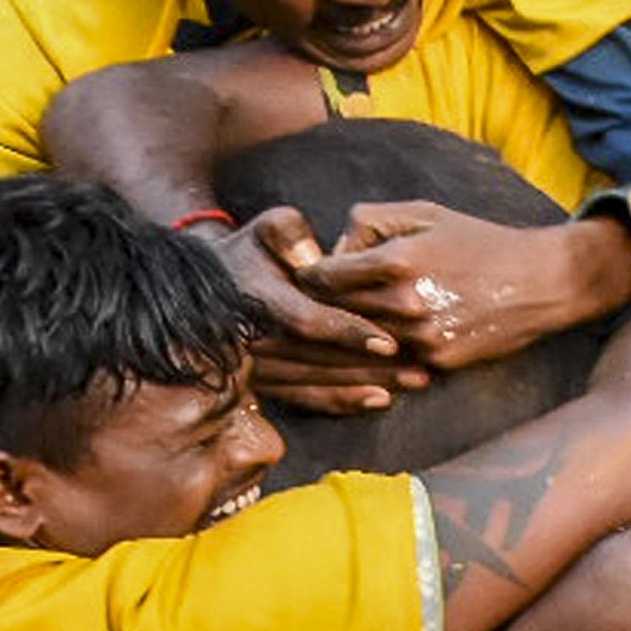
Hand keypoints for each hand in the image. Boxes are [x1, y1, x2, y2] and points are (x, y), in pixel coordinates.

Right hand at [207, 207, 428, 413]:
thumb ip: (288, 232)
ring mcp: (256, 368)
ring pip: (317, 382)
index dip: (348, 331)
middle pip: (320, 359)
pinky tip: (381, 399)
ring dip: (368, 385)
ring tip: (414, 381)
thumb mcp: (267, 229)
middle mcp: (254, 339)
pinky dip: (344, 401)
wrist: (211, 289)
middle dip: (372, 366)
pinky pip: (305, 399)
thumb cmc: (254, 252)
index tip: (389, 342)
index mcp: (257, 298)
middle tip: (420, 367)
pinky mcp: (262, 386)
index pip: (307, 320)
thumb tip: (311, 259)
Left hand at [301, 204, 630, 369]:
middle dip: (317, 310)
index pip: (321, 278)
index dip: (307, 277)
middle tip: (301, 309)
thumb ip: (369, 221)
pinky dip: (378, 355)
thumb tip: (331, 249)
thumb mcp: (423, 212)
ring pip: (357, 344)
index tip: (303, 278)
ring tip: (329, 329)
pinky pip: (391, 362)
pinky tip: (373, 345)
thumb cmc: (478, 241)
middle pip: (333, 316)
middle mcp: (404, 304)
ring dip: (343, 338)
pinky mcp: (437, 363)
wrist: (540, 283)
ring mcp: (420, 339)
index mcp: (395, 261)